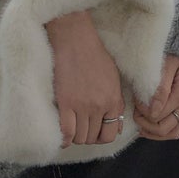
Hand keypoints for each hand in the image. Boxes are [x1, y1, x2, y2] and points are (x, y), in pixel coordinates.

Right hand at [45, 9, 128, 148]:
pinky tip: (61, 134)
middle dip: (86, 136)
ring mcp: (82, 106)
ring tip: (70, 126)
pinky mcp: (65, 103)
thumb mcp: (113, 78)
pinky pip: (65, 132)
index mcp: (114, 100)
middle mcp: (100, 107)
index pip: (110, 134)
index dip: (101, 136)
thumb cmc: (93, 54)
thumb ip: (116, 102)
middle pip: (93, 138)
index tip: (93, 131)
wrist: (74, 39)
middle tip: (79, 127)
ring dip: (74, 136)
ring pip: (79, 137)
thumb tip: (116, 126)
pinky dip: (63, 138)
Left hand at [132, 54, 178, 140]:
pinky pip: (175, 131)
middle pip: (164, 128)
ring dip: (152, 132)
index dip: (143, 110)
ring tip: (141, 121)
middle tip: (136, 112)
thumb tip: (151, 110)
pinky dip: (161, 133)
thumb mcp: (167, 66)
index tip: (136, 100)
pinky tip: (148, 128)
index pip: (158, 114)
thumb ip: (159, 88)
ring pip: (171, 134)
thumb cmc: (178, 58)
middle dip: (145, 123)